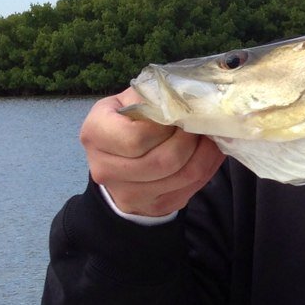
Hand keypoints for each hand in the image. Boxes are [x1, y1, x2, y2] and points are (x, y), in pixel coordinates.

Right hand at [80, 89, 225, 217]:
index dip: (166, 126)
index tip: (180, 113)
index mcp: (95, 133)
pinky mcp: (151, 206)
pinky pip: (191, 188)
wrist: (119, 155)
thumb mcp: (134, 99)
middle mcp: (104, 168)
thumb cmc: (130, 118)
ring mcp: (127, 193)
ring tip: (209, 135)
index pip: (137, 138)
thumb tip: (195, 103)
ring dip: (205, 153)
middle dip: (191, 140)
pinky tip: (208, 151)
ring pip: (182, 176)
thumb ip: (156, 99)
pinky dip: (207, 167)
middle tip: (201, 124)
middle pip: (163, 161)